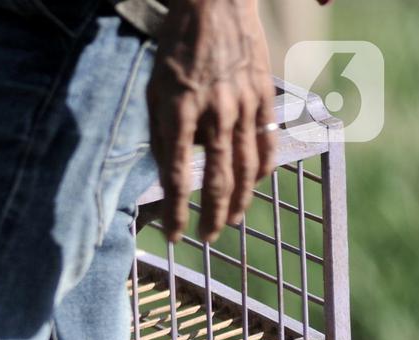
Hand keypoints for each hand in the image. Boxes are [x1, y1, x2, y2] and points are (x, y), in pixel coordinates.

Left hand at [147, 0, 275, 242]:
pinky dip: (262, 168)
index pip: (178, 175)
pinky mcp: (263, 95)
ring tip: (232, 221)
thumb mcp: (152, 90)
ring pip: (246, 166)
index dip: (177, 211)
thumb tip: (166, 172)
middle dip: (213, 215)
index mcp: (179, 111)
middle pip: (218, 179)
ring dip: (240, 200)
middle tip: (208, 237)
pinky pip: (266, 141)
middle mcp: (214, 112)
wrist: (214, 3)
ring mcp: (243, 104)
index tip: (175, 235)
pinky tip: (255, 184)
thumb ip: (160, 132)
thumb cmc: (174, 47)